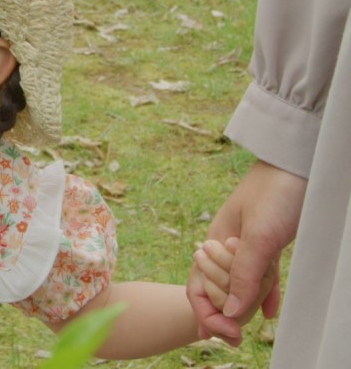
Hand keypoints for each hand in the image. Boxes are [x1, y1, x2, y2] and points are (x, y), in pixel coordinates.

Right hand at [186, 160, 305, 344]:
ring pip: (243, 285)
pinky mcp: (268, 242)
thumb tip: (229, 313)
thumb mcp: (259, 237)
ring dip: (251, 300)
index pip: (197, 286)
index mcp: (215, 241)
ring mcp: (247, 244)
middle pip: (221, 290)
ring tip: (266, 310)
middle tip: (247, 316)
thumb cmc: (276, 193)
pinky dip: (265, 294)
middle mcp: (226, 246)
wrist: (299, 163)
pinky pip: (262, 275)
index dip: (206, 314)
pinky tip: (272, 309)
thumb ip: (242, 275)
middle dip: (232, 306)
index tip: (226, 333)